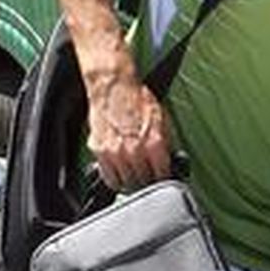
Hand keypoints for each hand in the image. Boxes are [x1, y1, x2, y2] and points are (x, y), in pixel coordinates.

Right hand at [86, 74, 171, 190]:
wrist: (114, 86)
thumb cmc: (137, 98)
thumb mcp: (163, 120)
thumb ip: (166, 144)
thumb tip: (169, 160)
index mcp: (154, 144)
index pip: (162, 176)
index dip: (164, 180)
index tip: (162, 180)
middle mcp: (134, 151)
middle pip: (143, 183)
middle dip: (148, 183)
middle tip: (149, 181)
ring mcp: (115, 153)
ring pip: (126, 184)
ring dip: (132, 184)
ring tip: (135, 179)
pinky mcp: (100, 151)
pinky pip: (109, 177)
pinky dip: (115, 180)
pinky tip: (120, 175)